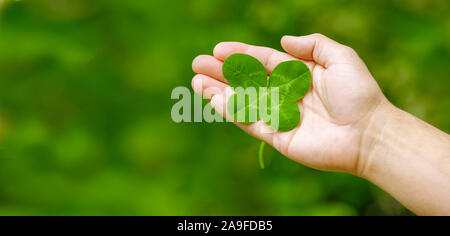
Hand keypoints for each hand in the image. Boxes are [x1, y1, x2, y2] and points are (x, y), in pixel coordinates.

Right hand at [192, 33, 385, 174]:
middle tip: (197, 64)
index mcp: (298, 74)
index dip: (240, 54)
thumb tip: (283, 40)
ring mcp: (280, 115)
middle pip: (247, 81)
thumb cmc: (359, 94)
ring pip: (243, 101)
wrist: (369, 133)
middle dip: (222, 73)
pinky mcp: (278, 136)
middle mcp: (286, 93)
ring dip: (219, 92)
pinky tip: (215, 99)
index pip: (262, 61)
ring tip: (197, 82)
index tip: (217, 50)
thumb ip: (313, 44)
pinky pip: (250, 121)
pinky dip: (232, 110)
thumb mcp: (341, 57)